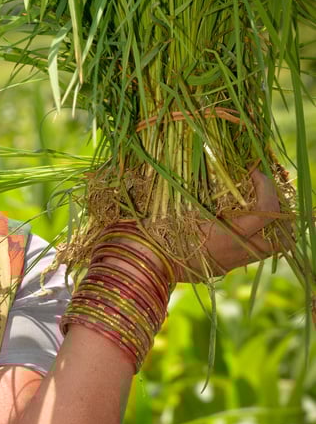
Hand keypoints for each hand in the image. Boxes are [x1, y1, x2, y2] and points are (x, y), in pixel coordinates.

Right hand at [102, 170, 290, 284]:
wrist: (142, 266)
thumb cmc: (154, 233)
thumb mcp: (174, 206)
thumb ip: (195, 186)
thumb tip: (212, 156)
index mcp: (225, 236)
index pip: (266, 213)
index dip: (266, 188)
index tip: (253, 171)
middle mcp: (235, 252)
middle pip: (282, 238)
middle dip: (280, 213)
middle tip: (263, 191)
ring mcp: (232, 262)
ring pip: (270, 248)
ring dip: (269, 226)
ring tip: (254, 205)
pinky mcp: (225, 266)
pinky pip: (251, 250)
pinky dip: (252, 234)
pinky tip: (234, 218)